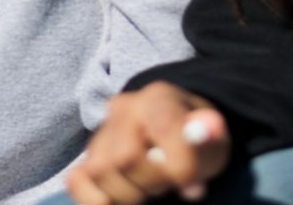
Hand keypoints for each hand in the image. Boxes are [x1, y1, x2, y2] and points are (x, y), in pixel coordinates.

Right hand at [66, 84, 231, 203]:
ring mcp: (100, 133)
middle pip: (124, 157)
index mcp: (158, 98)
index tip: (195, 187)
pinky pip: (78, 181)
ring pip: (99, 171)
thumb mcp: (214, 139)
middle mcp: (123, 109)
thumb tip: (206, 130)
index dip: (180, 167)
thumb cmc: (195, 141)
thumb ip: (210, 136)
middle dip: (152, 182)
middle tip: (168, 184)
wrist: (176, 135)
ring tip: (148, 188)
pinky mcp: (86, 157)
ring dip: (128, 193)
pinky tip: (124, 197)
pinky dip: (99, 200)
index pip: (162, 130)